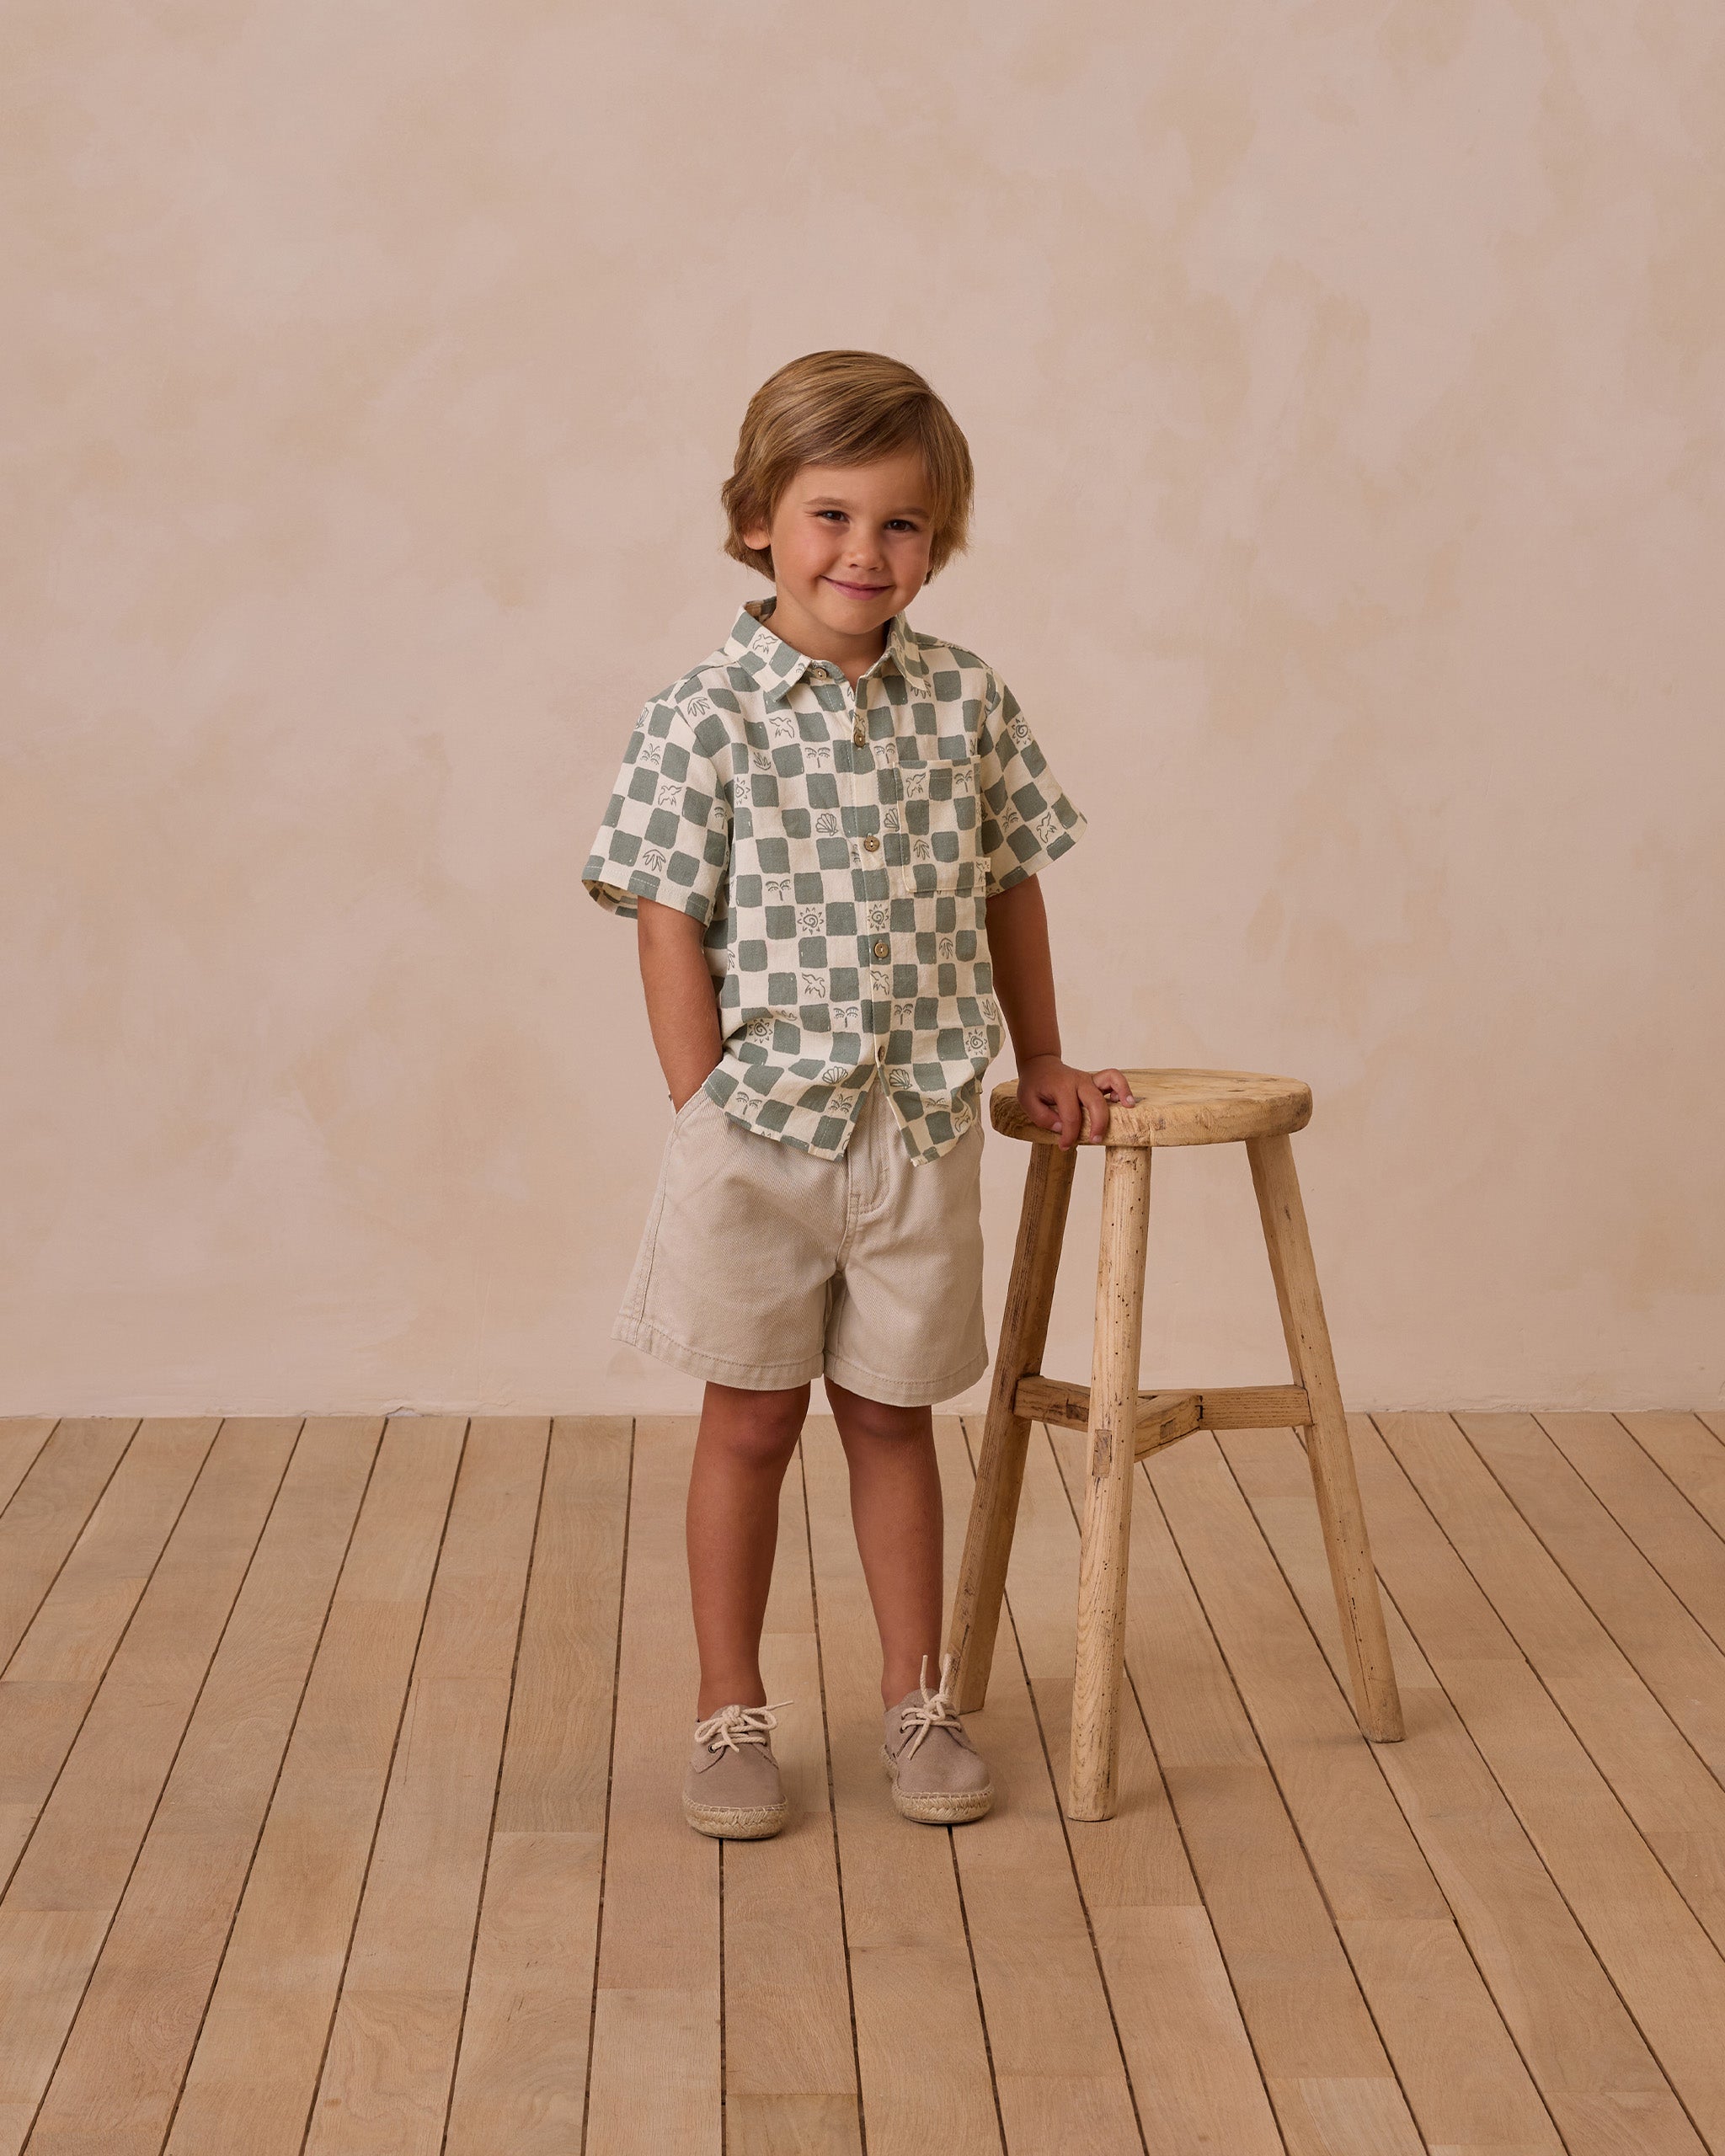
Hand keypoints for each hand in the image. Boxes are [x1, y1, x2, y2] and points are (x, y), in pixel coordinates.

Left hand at [1016, 1056, 1136, 1150]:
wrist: (1039, 1065)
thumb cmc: (1034, 1085)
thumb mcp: (1027, 1101)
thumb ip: (1042, 1117)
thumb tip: (1062, 1128)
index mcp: (1061, 1087)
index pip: (1070, 1115)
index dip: (1069, 1135)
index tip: (1064, 1146)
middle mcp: (1078, 1080)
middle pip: (1095, 1102)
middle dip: (1098, 1124)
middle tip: (1095, 1141)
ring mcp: (1089, 1078)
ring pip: (1112, 1080)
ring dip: (1122, 1093)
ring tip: (1129, 1109)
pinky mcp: (1096, 1080)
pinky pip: (1114, 1078)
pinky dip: (1122, 1087)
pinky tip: (1124, 1102)